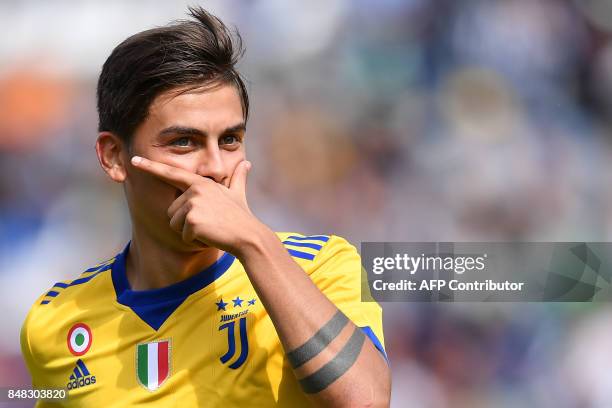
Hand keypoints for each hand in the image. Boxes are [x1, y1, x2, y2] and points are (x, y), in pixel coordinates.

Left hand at [131, 155, 262, 253]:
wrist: (248, 235)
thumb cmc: (241, 216)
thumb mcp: (238, 194)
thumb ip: (238, 178)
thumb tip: (247, 163)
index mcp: (201, 183)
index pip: (172, 174)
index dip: (151, 167)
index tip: (134, 161)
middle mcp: (195, 190)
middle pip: (172, 211)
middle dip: (185, 222)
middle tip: (208, 222)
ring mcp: (193, 204)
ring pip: (175, 224)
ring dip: (189, 232)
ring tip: (209, 228)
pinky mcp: (192, 220)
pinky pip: (183, 235)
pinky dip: (195, 240)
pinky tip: (210, 236)